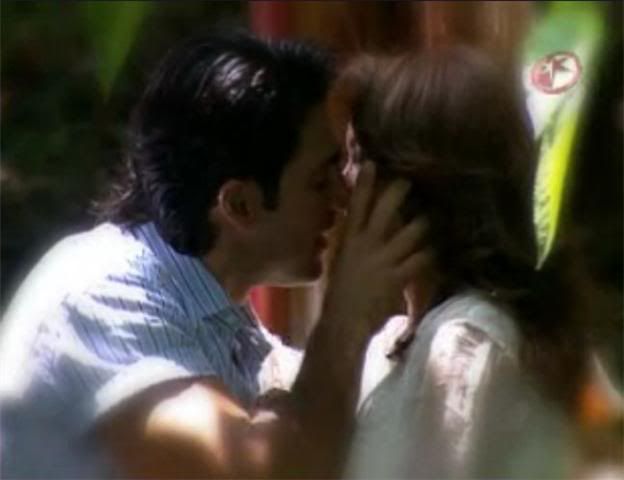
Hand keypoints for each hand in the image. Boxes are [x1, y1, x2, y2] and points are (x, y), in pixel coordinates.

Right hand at [324, 161, 431, 337]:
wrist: (342, 322)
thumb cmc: (339, 294)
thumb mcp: (341, 262)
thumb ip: (352, 245)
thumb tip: (362, 232)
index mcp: (349, 240)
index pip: (356, 205)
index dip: (365, 183)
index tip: (372, 164)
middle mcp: (366, 245)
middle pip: (386, 209)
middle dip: (400, 192)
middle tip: (411, 182)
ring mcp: (383, 260)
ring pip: (412, 232)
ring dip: (424, 224)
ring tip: (432, 219)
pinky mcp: (398, 277)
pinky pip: (421, 259)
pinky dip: (430, 254)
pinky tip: (435, 252)